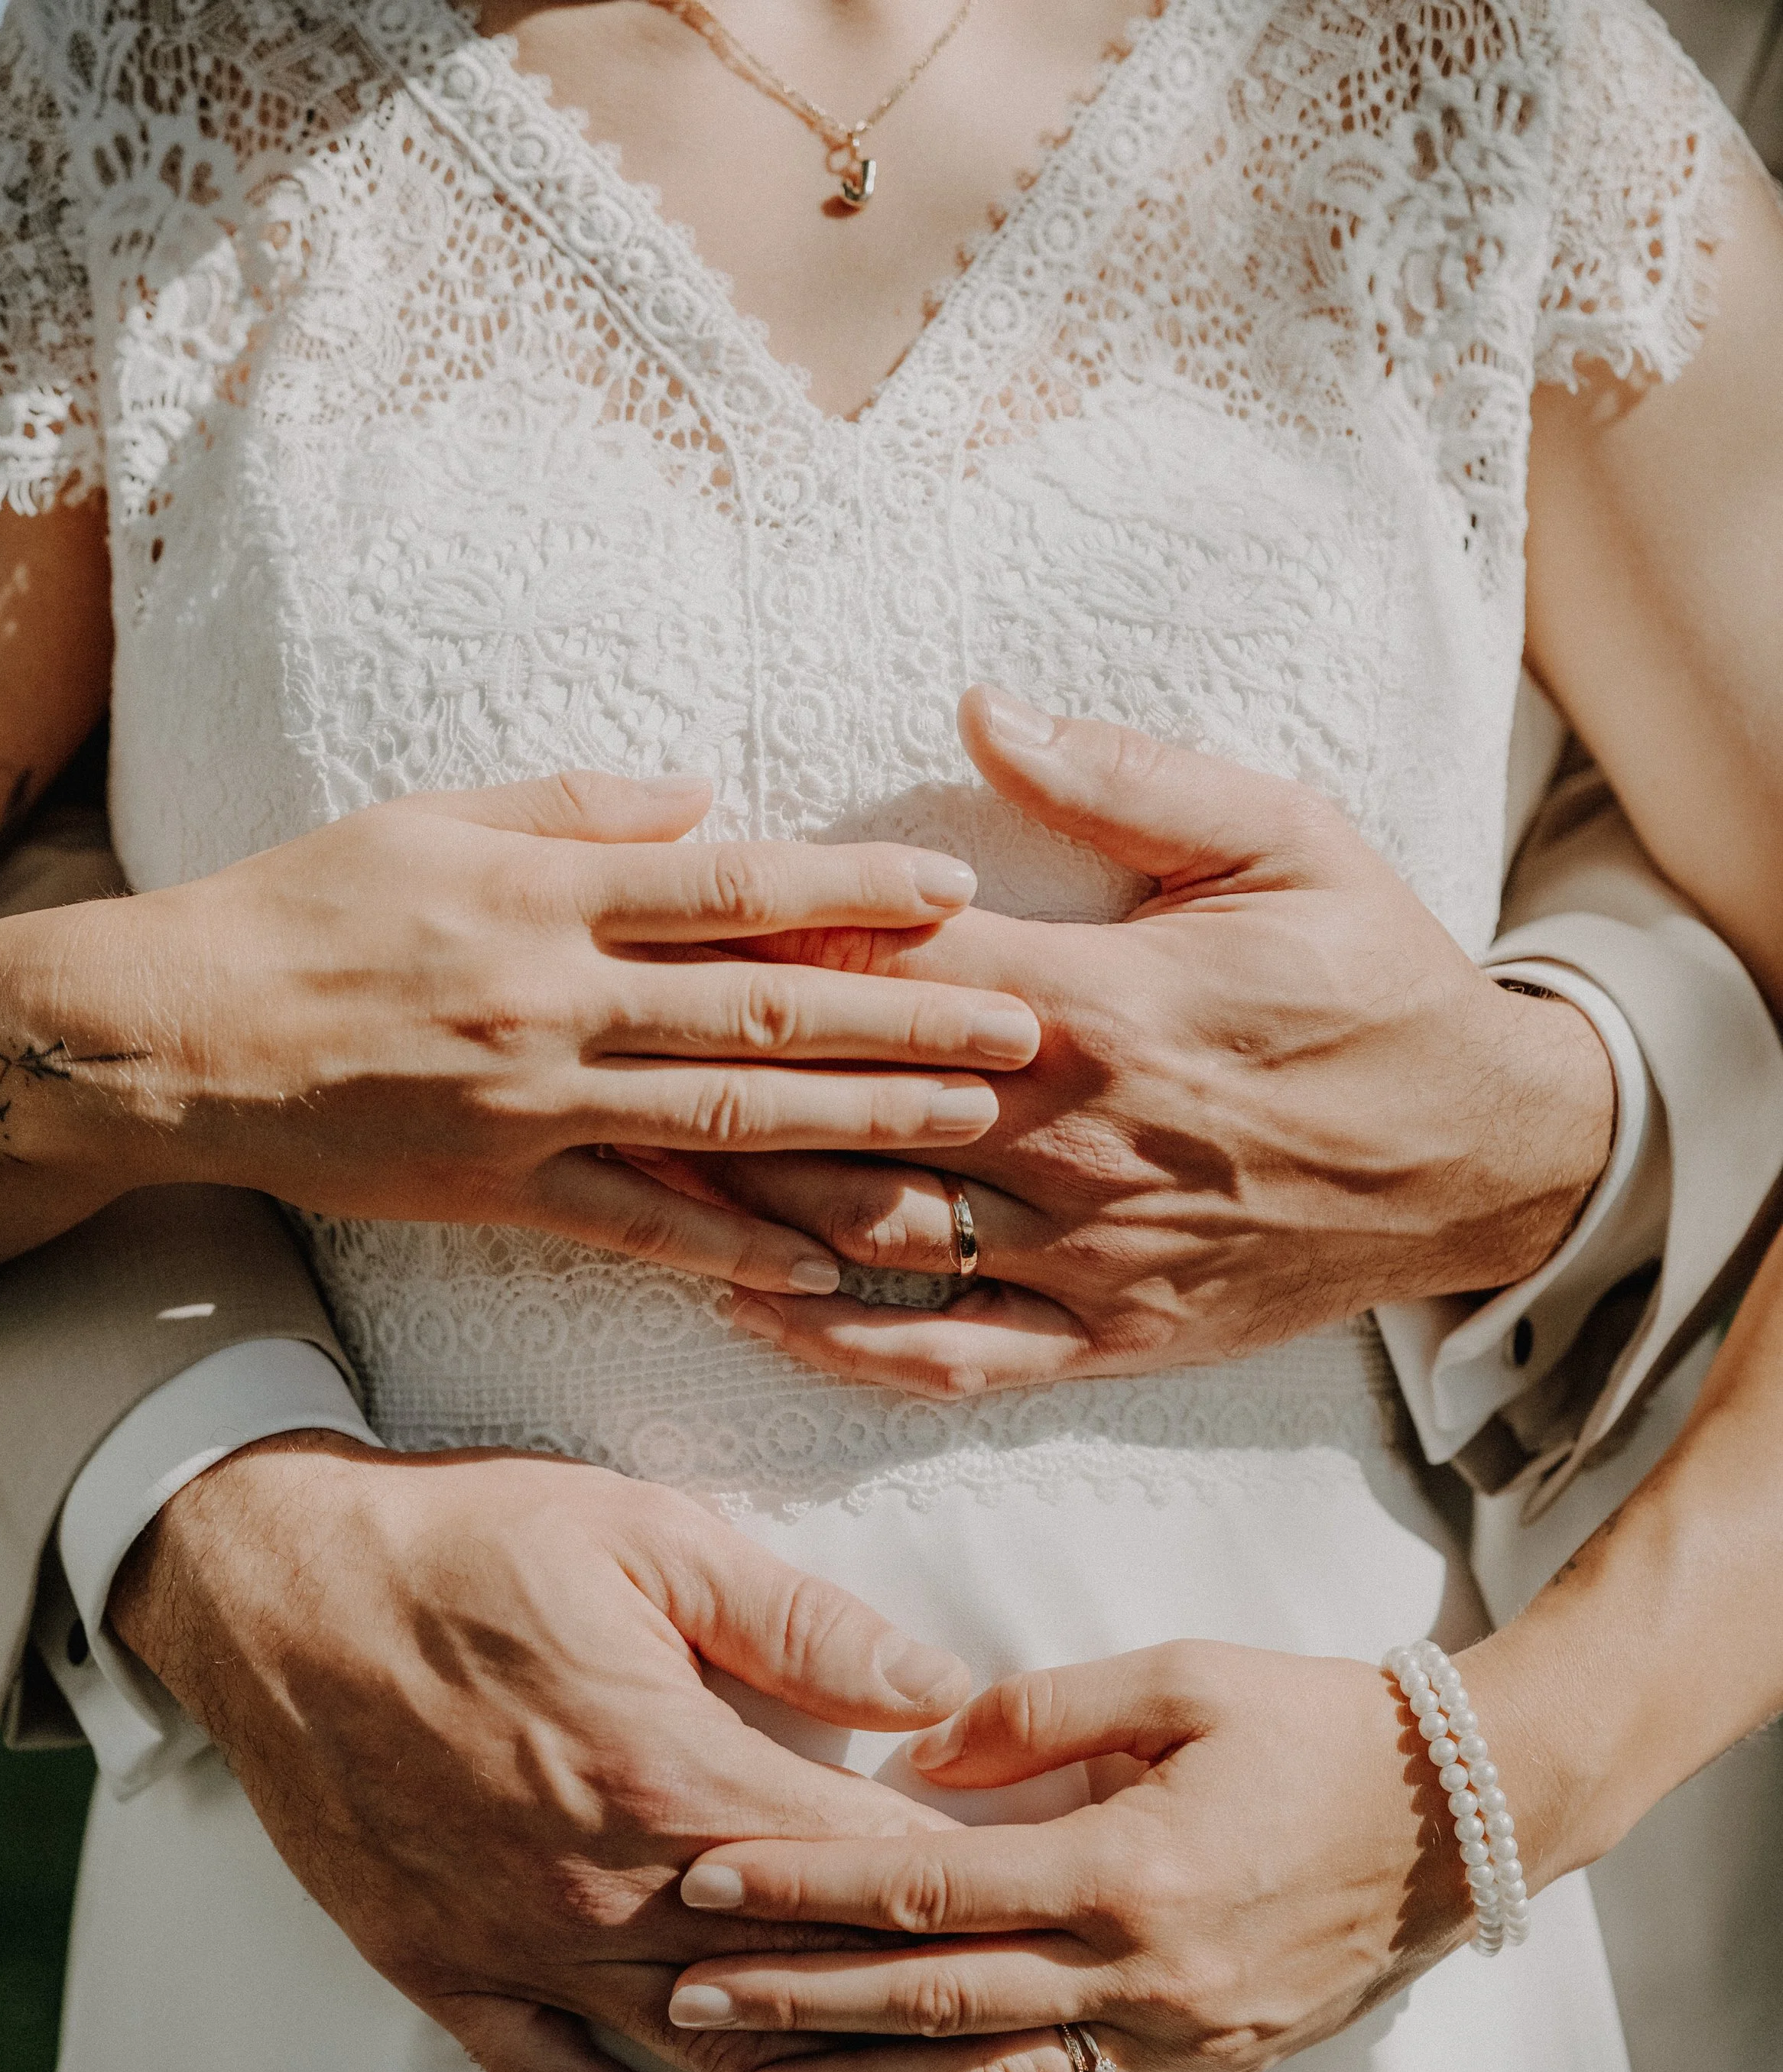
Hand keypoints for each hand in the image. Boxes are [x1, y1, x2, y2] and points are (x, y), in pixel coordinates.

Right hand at [0, 769, 1036, 1298]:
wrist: (181, 1038)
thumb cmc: (309, 909)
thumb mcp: (436, 819)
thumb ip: (578, 808)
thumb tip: (707, 797)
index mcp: (548, 894)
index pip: (732, 886)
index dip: (852, 887)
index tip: (955, 890)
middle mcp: (557, 998)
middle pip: (761, 1008)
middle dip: (905, 1021)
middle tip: (1026, 1033)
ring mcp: (535, 1104)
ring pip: (724, 1121)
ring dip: (856, 1131)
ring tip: (968, 1138)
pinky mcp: (505, 1193)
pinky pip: (641, 1229)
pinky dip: (736, 1248)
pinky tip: (828, 1266)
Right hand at [109, 1437, 966, 2071]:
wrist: (271, 1590)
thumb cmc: (465, 1546)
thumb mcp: (647, 1542)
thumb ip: (801, 1627)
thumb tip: (938, 1689)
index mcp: (670, 1774)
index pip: (861, 1864)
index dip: (966, 1886)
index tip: (1047, 1903)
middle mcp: (602, 1886)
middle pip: (800, 1974)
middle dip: (918, 2002)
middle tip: (1024, 2025)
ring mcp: (520, 1943)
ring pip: (700, 2045)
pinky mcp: (445, 1971)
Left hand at [658, 1638, 1542, 2071]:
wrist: (1464, 1817)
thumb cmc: (1318, 1727)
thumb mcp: (1182, 1678)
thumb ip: (1041, 1711)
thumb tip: (921, 1750)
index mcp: (1126, 1867)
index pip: (928, 1887)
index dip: (807, 1886)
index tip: (707, 1879)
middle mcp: (1142, 1974)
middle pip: (935, 2000)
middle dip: (799, 2005)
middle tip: (687, 2006)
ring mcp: (1177, 2039)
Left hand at [674, 688, 1613, 1393]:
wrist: (1485, 1151)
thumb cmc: (1377, 979)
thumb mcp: (1282, 837)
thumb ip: (1124, 776)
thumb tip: (982, 708)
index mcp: (1100, 1001)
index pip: (892, 965)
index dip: (772, 940)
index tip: (671, 916)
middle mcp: (1073, 1135)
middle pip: (849, 1102)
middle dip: (718, 1074)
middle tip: (595, 1047)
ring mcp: (1086, 1249)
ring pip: (873, 1231)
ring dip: (744, 1201)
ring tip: (625, 1167)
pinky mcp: (1109, 1335)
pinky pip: (949, 1355)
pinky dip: (841, 1341)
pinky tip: (747, 1307)